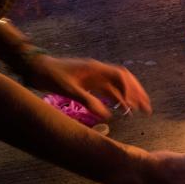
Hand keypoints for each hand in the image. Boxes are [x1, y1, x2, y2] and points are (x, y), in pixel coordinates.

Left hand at [23, 55, 151, 119]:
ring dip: (129, 96)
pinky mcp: (88, 82)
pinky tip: (121, 109)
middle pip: (123, 79)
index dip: (129, 90)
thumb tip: (107, 115)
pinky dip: (116, 98)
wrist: (37, 68)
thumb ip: (87, 100)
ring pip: (117, 85)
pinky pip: (107, 90)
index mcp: (95, 68)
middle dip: (136, 92)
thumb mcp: (68, 89)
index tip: (132, 106)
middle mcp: (97, 70)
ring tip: (139, 110)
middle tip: (147, 108)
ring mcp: (93, 76)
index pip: (120, 76)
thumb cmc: (52, 76)